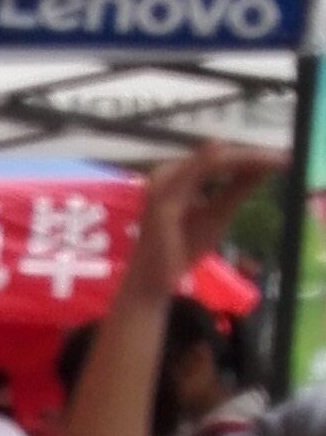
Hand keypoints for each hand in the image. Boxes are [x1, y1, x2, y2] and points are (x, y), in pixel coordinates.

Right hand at [128, 145, 279, 298]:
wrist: (151, 280)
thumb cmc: (180, 249)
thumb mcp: (216, 215)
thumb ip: (235, 190)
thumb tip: (261, 167)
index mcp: (177, 175)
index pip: (218, 159)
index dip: (250, 155)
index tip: (281, 158)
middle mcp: (168, 171)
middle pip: (217, 155)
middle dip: (253, 154)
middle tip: (284, 158)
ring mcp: (164, 182)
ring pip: (214, 159)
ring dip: (247, 157)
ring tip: (276, 161)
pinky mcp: (165, 198)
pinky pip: (201, 172)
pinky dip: (227, 165)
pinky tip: (247, 161)